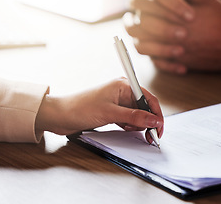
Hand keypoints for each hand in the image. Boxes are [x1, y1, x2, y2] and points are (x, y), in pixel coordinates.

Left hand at [35, 78, 163, 143]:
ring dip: (136, 124)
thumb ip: (135, 117)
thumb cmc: (81, 108)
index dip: (156, 113)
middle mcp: (123, 91)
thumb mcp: (110, 113)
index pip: (148, 98)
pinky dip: (129, 125)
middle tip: (148, 136)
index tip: (159, 128)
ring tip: (127, 128)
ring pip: (137, 114)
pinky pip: (128, 118)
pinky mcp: (113, 110)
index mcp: (124, 85)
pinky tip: (122, 127)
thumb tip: (155, 120)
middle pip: (144, 107)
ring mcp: (118, 101)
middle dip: (147, 121)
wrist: (60, 115)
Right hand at [124, 0, 212, 73]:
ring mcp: (144, 38)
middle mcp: (141, 18)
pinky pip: (153, 63)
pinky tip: (183, 68)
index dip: (171, 5)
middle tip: (184, 33)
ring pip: (140, 45)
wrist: (203, 26)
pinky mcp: (152, 54)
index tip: (192, 16)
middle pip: (140, 22)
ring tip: (181, 51)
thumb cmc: (196, 4)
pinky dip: (168, 66)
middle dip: (162, 28)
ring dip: (159, 49)